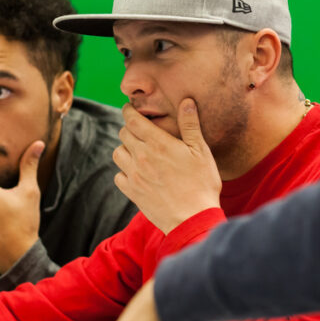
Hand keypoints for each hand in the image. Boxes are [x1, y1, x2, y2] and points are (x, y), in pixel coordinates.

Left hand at [113, 98, 220, 233]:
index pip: (132, 120)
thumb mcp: (201, 151)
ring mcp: (135, 175)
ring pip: (117, 153)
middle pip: (123, 134)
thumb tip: (186, 101)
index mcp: (158, 143)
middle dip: (129, 128)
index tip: (128, 108)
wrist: (192, 218)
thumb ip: (190, 125)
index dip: (128, 111)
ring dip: (125, 149)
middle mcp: (141, 157)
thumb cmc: (201, 184)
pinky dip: (124, 172)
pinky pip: (118, 176)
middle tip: (138, 130)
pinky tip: (136, 173)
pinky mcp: (132, 192)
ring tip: (137, 151)